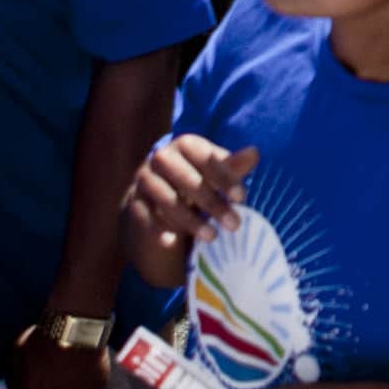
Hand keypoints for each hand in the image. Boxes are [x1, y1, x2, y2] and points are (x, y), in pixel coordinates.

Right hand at [122, 133, 255, 265]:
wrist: (155, 196)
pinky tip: (171, 243)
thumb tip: (254, 153)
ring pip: (167, 200)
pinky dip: (157, 230)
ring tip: (212, 236)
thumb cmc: (195, 180)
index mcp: (185, 145)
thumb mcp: (214, 172)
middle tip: (234, 225)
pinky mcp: (134, 203)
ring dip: (190, 220)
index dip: (224, 177)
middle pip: (187, 180)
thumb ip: (232, 166)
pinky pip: (144, 217)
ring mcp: (144, 180)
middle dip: (212, 203)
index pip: (205, 158)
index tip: (242, 198)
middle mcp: (160, 158)